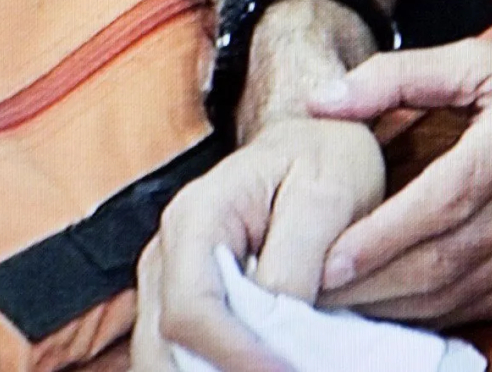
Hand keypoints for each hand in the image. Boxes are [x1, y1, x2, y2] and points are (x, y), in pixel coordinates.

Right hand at [130, 116, 388, 371]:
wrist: (312, 142)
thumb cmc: (324, 160)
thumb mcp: (328, 193)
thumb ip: (298, 256)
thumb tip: (277, 317)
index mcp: (197, 216)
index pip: (193, 307)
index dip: (232, 353)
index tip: (283, 371)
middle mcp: (167, 251)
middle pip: (163, 341)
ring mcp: (168, 279)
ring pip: (165, 353)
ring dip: (211, 371)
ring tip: (275, 366)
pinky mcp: (186, 300)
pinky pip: (184, 351)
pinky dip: (214, 366)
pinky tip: (257, 365)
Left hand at [306, 39, 491, 325]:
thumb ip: (403, 76)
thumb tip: (325, 98)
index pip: (439, 203)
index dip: (380, 236)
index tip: (326, 256)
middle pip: (432, 265)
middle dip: (362, 285)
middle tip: (297, 290)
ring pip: (446, 298)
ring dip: (384, 308)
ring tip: (324, 305)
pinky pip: (470, 311)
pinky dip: (420, 316)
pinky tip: (380, 309)